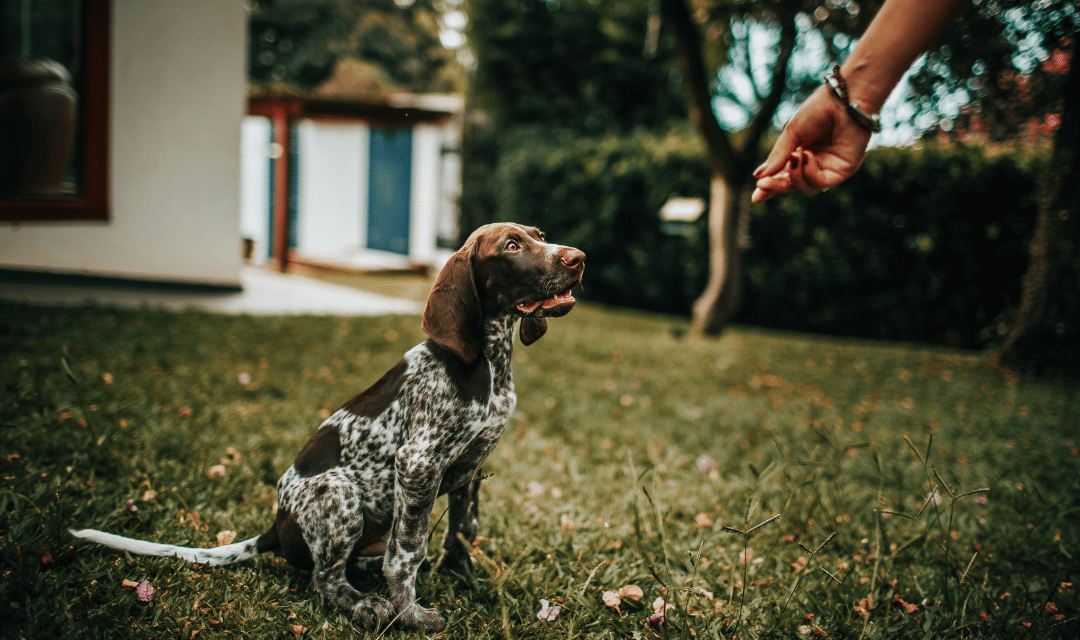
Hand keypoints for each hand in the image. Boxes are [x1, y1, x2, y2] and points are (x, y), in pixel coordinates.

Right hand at [751, 85, 872, 202]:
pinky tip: (807, 156)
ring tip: (794, 158)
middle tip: (762, 185)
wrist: (843, 99)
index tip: (756, 196)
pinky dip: (809, 172)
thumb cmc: (818, 110)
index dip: (771, 186)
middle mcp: (816, 163)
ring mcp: (830, 168)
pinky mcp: (843, 170)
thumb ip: (778, 156)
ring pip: (807, 189)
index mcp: (801, 153)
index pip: (784, 176)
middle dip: (776, 187)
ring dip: (794, 178)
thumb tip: (759, 176)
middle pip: (794, 185)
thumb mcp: (791, 133)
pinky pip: (821, 183)